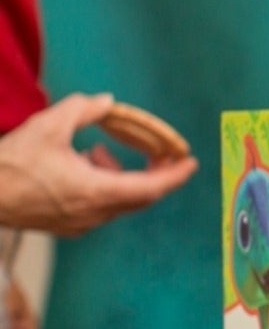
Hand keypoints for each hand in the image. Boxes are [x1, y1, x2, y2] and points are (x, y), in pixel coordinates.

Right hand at [0, 94, 197, 235]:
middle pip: (140, 197)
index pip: (150, 188)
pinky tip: (83, 165)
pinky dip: (104, 186)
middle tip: (162, 154)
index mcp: (95, 192)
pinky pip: (99, 207)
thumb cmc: (11, 163)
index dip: (174, 176)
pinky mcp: (66, 226)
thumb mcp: (48, 125)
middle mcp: (93, 213)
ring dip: (122, 177)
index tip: (190, 164)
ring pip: (118, 201)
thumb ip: (83, 109)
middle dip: (155, 174)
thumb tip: (107, 102)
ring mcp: (80, 224)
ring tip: (100, 153)